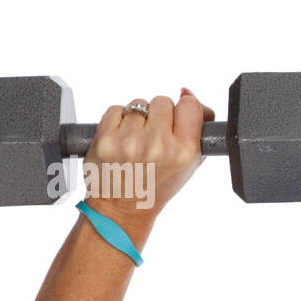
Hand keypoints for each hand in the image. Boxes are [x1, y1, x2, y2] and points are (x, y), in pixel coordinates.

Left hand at [81, 88, 215, 237]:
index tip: (180, 118)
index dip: (185, 108)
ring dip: (138, 118)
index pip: (189, 105)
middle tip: (155, 135)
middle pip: (162, 100)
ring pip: (138, 104)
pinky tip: (122, 139)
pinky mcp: (105, 138)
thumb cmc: (157, 186)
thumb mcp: (189, 164)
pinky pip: (116, 109)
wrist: (123, 208)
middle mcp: (157, 146)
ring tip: (136, 140)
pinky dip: (118, 120)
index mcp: (184, 152)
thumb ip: (195, 128)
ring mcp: (129, 141)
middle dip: (159, 114)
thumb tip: (186, 91)